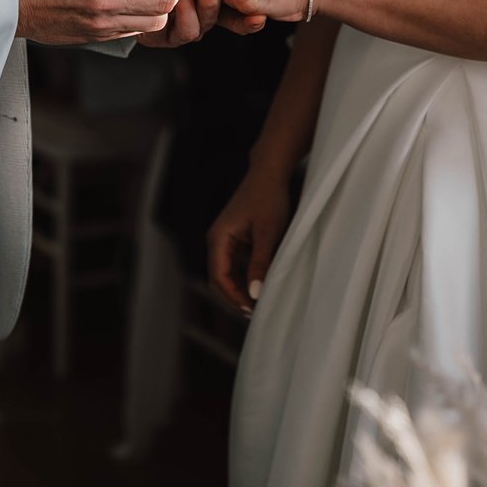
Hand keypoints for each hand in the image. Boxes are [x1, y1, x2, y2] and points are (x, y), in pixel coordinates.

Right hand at [207, 171, 291, 311]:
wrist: (269, 173)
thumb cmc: (269, 199)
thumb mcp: (267, 234)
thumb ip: (260, 263)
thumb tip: (254, 294)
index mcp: (218, 239)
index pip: (219, 277)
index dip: (233, 296)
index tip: (252, 309)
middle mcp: (216, 240)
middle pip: (218, 278)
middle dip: (234, 296)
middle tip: (255, 312)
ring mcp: (224, 239)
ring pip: (227, 273)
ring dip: (240, 288)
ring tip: (259, 302)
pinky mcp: (234, 238)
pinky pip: (235, 264)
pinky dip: (245, 276)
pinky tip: (260, 284)